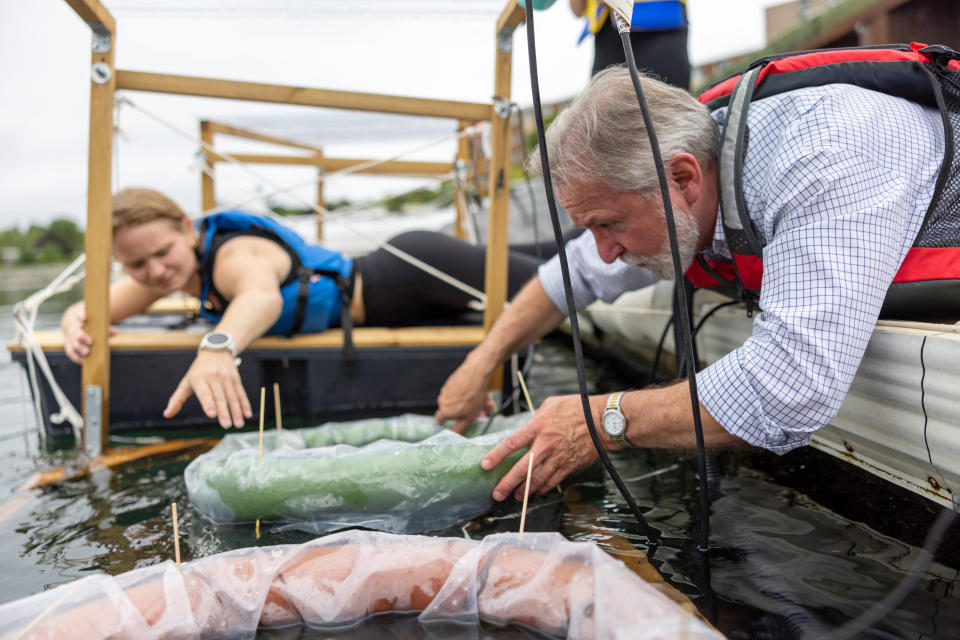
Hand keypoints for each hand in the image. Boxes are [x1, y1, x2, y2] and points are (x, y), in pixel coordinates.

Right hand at [61, 306, 116, 363]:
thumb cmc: (89, 323)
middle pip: (75, 332)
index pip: (79, 315)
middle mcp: (73, 327)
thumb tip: (114, 332)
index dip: (81, 317)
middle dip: (82, 337)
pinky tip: (83, 361)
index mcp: (80, 318)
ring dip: (79, 348)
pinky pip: (70, 352)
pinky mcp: (68, 345)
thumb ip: (105, 327)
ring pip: (72, 343)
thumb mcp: (97, 322)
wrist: (73, 322)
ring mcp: (69, 336)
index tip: (84, 318)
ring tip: (87, 353)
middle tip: (90, 342)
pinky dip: (76, 357)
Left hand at [164, 350, 251, 427]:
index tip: (212, 414)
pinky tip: (247, 414)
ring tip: (239, 424)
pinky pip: (241, 392)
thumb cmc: (198, 371)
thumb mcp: (186, 382)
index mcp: (199, 379)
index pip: (204, 393)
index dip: (208, 403)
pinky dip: (245, 404)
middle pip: (220, 397)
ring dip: (237, 411)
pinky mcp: (236, 378)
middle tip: (227, 425)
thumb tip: (167, 414)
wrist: (216, 350)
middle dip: (224, 412)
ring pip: (232, 396)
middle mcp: (213, 377)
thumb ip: (177, 399)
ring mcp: (226, 377)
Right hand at [434, 356, 493, 433]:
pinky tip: (479, 393)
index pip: (440, 420)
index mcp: (445, 410)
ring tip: (483, 402)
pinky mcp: (453, 380)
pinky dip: (468, 394)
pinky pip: (460, 391)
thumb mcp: (470, 416)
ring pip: (457, 400)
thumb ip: (461, 427)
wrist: (478, 371)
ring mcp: (447, 389)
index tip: (455, 422)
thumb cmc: (474, 394)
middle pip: (452, 410)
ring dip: (469, 403)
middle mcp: (442, 399)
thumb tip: (455, 435)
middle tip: (478, 412)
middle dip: (464, 412)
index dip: (447, 422)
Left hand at [481, 393, 605, 500]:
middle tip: (496, 493)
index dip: (496, 456)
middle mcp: (545, 444)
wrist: (603, 421)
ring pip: (536, 480)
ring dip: (523, 491)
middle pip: (521, 469)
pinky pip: (552, 482)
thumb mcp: (551, 405)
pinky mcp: (568, 465)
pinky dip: (542, 489)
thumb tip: (527, 428)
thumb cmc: (577, 408)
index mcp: (538, 426)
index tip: (485, 465)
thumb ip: (535, 418)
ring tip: (514, 497)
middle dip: (507, 483)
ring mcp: (557, 457)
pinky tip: (535, 492)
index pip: (512, 443)